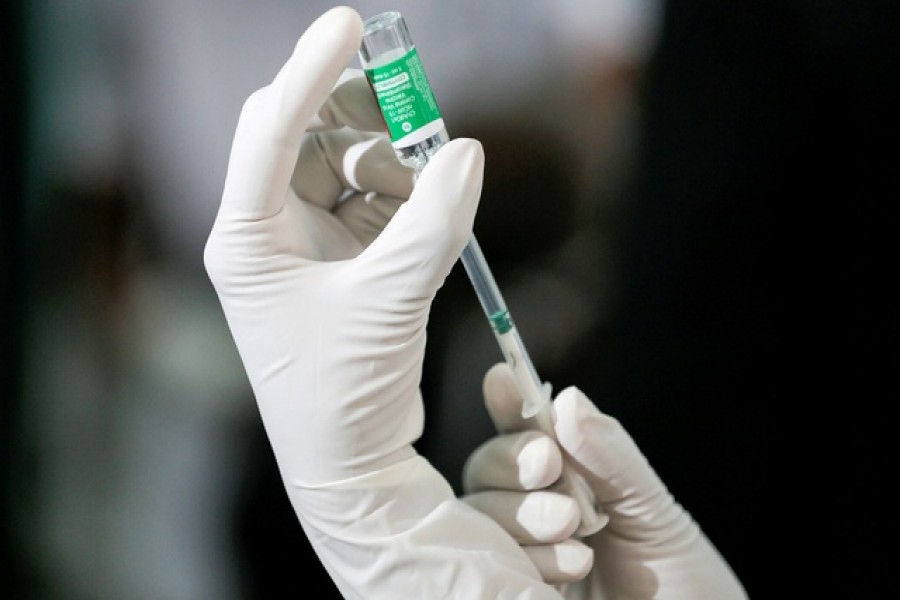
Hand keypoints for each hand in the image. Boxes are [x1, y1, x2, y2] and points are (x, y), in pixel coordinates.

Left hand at [205, 7, 560, 597]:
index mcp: (248, 238)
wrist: (350, 460)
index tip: (349, 25)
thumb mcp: (390, 303)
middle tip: (418, 114)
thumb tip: (466, 153)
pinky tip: (430, 214)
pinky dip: (407, 196)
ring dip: (395, 163)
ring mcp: (306, 244)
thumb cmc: (343, 393)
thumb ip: (432, 224)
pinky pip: (375, 201)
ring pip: (348, 165)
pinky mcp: (342, 260)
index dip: (309, 73)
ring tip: (431, 190)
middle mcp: (269, 232)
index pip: (271, 132)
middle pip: (310, 136)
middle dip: (365, 119)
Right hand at [462, 363, 747, 597]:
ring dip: (522, 514)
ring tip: (576, 531)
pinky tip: (570, 566)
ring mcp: (519, 553)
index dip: (508, 404)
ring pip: (479, 515)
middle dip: (513, 461)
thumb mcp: (652, 509)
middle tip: (549, 468)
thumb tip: (570, 399)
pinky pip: (489, 565)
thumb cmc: (679, 577)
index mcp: (569, 478)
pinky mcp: (509, 590)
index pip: (524, 432)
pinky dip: (526, 558)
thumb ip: (609, 455)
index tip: (502, 379)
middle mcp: (534, 511)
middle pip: (486, 469)